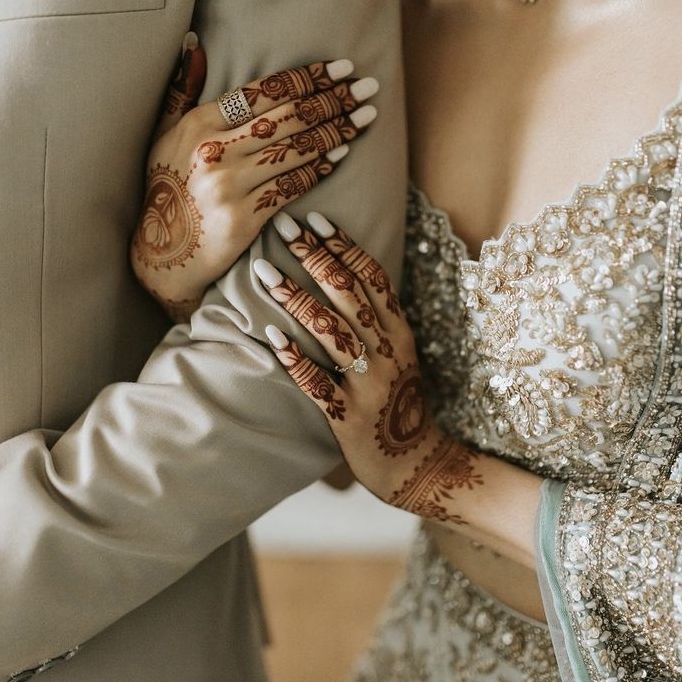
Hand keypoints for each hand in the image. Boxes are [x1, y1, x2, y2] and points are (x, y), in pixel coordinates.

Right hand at [132, 35, 378, 321]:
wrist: (164, 254)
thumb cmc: (167, 188)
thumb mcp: (164, 134)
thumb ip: (182, 89)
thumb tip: (193, 44)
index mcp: (199, 124)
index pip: (264, 92)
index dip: (307, 78)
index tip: (340, 69)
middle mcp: (215, 151)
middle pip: (287, 118)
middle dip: (333, 99)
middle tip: (367, 88)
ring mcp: (230, 186)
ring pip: (296, 150)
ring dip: (337, 130)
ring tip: (366, 115)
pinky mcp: (245, 218)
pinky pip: (292, 186)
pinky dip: (320, 168)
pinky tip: (342, 153)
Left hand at [253, 211, 482, 523]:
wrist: (417, 463)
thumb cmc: (401, 404)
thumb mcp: (399, 355)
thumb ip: (377, 321)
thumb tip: (342, 277)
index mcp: (399, 332)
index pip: (371, 277)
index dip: (343, 246)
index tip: (314, 218)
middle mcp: (387, 351)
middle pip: (349, 294)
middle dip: (315, 257)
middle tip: (284, 228)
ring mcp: (369, 384)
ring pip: (331, 331)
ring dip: (296, 298)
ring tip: (264, 272)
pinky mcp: (349, 416)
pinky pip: (318, 383)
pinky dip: (295, 359)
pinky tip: (271, 337)